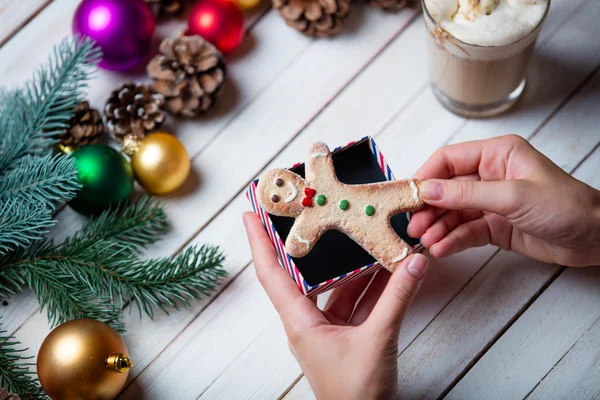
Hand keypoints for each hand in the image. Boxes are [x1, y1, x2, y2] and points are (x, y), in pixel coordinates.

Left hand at [243, 212, 428, 399]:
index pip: (271, 273)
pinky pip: (355, 304)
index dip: (259, 241)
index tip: (251, 213)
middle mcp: (308, 322)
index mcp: (300, 323)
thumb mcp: (378, 339)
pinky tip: (388, 271)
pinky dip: (371, 289)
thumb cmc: (357, 394)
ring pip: (337, 288)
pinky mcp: (346, 337)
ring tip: (367, 238)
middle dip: (313, 246)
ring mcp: (327, 330)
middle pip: (304, 274)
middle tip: (316, 215)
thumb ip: (397, 298)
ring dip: (354, 268)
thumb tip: (414, 262)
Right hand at [408, 135, 599, 266]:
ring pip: (453, 212)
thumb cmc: (566, 206)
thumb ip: (467, 194)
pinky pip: (465, 231)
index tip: (407, 195)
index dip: (425, 176)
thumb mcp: (513, 196)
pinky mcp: (494, 226)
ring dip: (437, 226)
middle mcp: (490, 176)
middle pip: (446, 189)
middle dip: (428, 207)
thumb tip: (429, 190)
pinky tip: (441, 248)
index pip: (448, 160)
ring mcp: (490, 202)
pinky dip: (452, 240)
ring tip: (425, 241)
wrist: (596, 238)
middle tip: (413, 224)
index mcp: (496, 155)